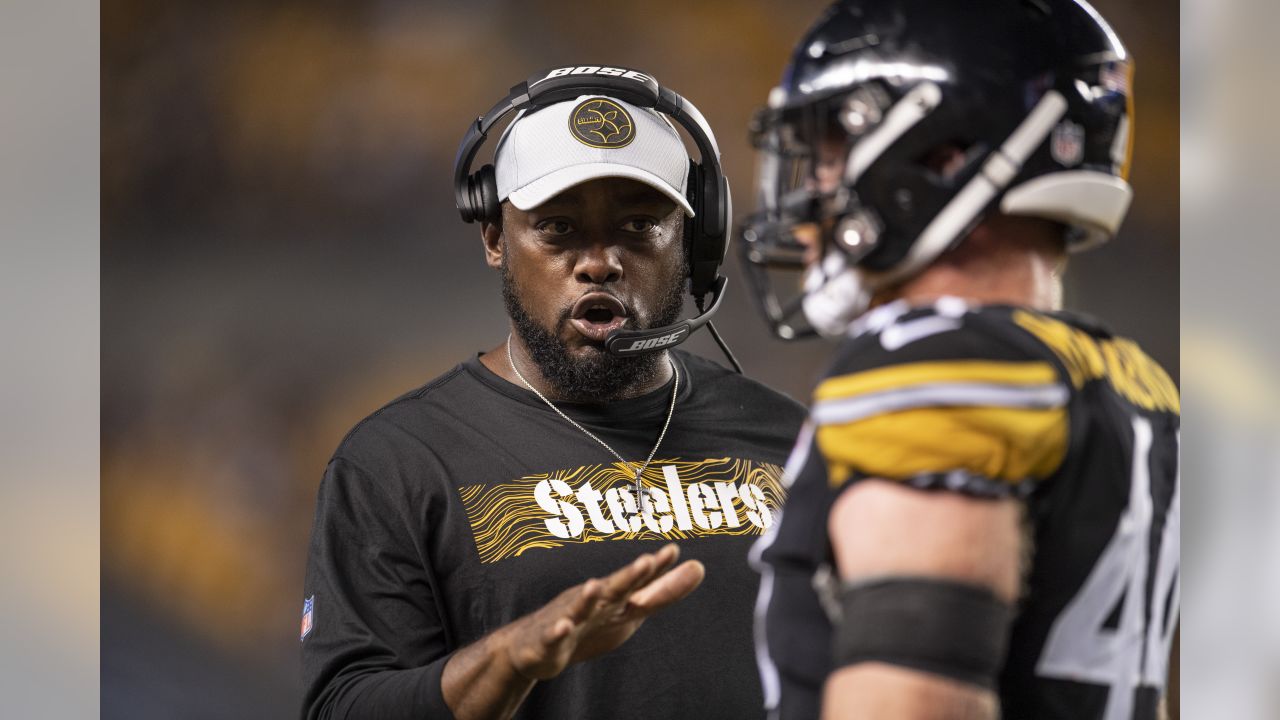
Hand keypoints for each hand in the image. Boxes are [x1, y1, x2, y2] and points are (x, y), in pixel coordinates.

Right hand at [498, 543, 704, 680]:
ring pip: (580, 607)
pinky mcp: (548, 641)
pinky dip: (558, 631)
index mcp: (613, 598)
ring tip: (594, 585)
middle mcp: (592, 602)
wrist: (535, 646)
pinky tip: (564, 627)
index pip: (639, 581)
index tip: (673, 551)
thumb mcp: (631, 610)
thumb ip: (662, 591)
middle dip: (629, 577)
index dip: (656, 568)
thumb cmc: (590, 622)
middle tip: (646, 561)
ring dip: (587, 597)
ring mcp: (569, 619)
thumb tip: (699, 566)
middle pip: (614, 589)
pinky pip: (553, 636)